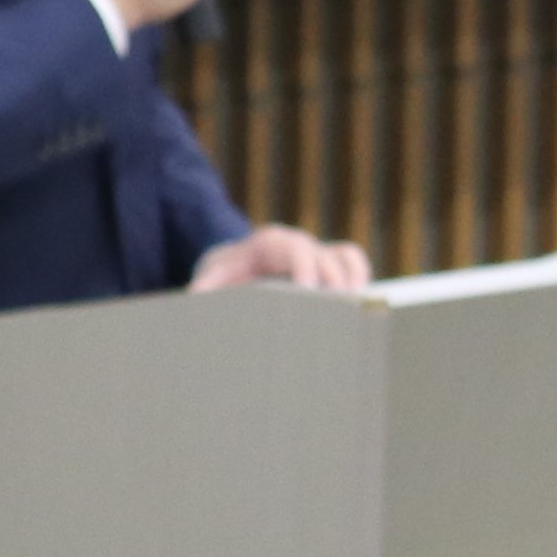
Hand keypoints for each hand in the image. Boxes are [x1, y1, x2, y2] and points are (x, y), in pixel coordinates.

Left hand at [192, 220, 371, 294]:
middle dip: (334, 283)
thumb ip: (206, 287)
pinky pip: (353, 263)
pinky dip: (359, 280)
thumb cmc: (225, 276)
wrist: (235, 265)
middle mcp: (299, 244)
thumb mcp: (211, 279)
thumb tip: (197, 297)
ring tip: (355, 312)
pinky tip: (358, 308)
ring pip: (346, 256)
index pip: (295, 249)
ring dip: (354, 282)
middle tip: (337, 311)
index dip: (305, 268)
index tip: (309, 292)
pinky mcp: (330, 265)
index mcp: (270, 244)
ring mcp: (317, 253)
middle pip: (326, 257)